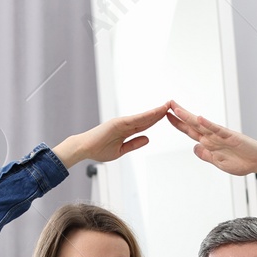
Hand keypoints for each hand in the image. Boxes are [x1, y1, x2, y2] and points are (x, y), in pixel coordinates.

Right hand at [52, 102, 171, 168]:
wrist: (84, 149)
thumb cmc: (98, 150)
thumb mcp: (121, 150)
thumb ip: (134, 144)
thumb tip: (148, 139)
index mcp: (126, 131)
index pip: (145, 124)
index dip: (156, 119)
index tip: (168, 115)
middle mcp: (125, 124)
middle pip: (146, 118)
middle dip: (159, 112)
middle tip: (172, 105)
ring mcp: (121, 123)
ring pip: (143, 117)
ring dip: (155, 112)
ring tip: (167, 106)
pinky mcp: (117, 123)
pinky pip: (135, 120)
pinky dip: (145, 116)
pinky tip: (155, 113)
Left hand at [164, 100, 256, 180]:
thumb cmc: (242, 162)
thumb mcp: (219, 163)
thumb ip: (206, 156)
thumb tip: (195, 148)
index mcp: (209, 143)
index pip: (190, 131)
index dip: (178, 124)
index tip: (166, 116)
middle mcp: (213, 136)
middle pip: (193, 124)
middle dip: (180, 114)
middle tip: (168, 104)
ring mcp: (222, 135)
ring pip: (202, 124)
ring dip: (189, 116)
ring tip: (177, 108)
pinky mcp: (231, 136)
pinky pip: (218, 130)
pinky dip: (208, 124)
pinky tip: (199, 118)